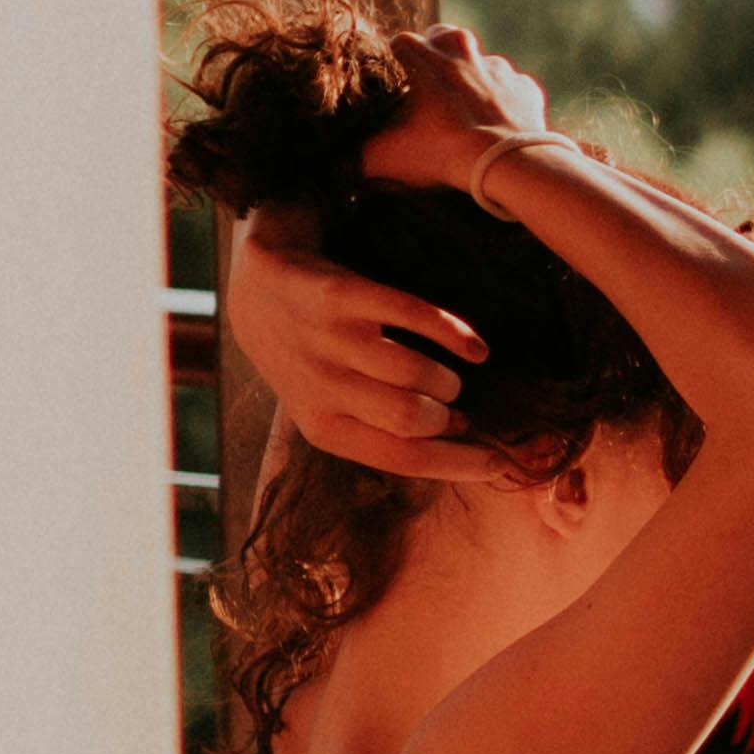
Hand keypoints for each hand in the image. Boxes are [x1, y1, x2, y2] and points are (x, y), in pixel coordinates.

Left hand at [228, 205, 502, 483]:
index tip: (499, 464)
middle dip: (447, 416)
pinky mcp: (339, 294)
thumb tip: (458, 436)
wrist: (255, 288)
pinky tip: (473, 347)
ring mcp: (327, 339)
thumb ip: (378, 425)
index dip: (458, 464)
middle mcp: (320, 386)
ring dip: (447, 379)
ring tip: (448, 378)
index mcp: (321, 426)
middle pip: (411, 417)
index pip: (401, 458)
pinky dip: (454, 333)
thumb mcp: (325, 405)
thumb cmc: (306, 357)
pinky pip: (412, 314)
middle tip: (452, 407)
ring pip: (414, 372)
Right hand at [356, 23, 553, 195]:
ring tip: (465, 123)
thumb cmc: (438, 150)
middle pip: (441, 45)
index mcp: (420, 50)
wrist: (504, 162)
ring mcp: (497, 65)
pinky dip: (502, 108)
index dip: (396, 72)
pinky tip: (495, 132)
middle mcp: (460, 46)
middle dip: (435, 67)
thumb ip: (355, 155)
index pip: (398, 47)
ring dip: (471, 88)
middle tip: (430, 103)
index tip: (397, 96)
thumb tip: (340, 166)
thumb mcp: (383, 156)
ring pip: (479, 68)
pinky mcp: (525, 87)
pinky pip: (510, 92)